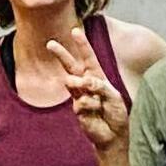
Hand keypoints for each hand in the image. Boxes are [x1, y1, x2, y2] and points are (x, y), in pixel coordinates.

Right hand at [48, 28, 129, 150]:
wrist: (113, 134)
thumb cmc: (116, 113)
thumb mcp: (113, 96)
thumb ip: (99, 86)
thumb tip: (82, 82)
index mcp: (97, 76)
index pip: (88, 58)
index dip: (82, 44)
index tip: (75, 31)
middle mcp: (86, 84)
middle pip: (71, 66)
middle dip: (61, 54)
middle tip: (50, 44)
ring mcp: (80, 96)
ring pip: (72, 81)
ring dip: (84, 86)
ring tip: (97, 100)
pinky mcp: (76, 108)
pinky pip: (81, 101)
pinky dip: (91, 105)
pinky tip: (96, 113)